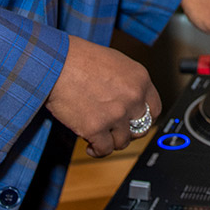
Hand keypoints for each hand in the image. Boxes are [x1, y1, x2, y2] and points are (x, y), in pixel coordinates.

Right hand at [46, 36, 160, 157]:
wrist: (54, 63)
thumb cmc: (78, 58)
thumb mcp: (114, 62)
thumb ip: (128, 82)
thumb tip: (131, 101)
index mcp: (140, 79)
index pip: (155, 109)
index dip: (144, 119)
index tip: (134, 122)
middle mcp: (132, 97)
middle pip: (141, 128)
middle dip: (129, 132)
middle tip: (115, 130)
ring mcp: (115, 114)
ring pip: (123, 141)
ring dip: (111, 141)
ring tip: (99, 135)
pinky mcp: (95, 128)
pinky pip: (104, 149)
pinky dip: (96, 151)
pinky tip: (90, 145)